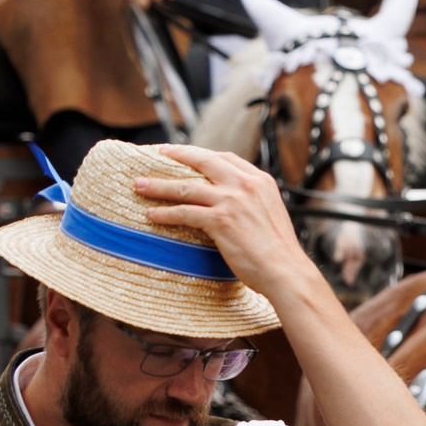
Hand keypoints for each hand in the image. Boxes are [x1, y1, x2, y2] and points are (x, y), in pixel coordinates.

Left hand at [131, 145, 315, 304]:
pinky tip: (152, 215)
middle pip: (203, 162)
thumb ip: (252, 202)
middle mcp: (246, 185)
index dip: (201, 154)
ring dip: (158, 186)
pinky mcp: (220, 220)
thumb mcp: (271, 214)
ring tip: (139, 185)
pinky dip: (165, 213)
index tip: (185, 154)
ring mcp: (232, 201)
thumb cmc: (279, 251)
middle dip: (176, 156)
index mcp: (261, 181)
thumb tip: (233, 204)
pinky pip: (184, 212)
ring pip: (186, 187)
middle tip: (156, 155)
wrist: (285, 271)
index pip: (225, 158)